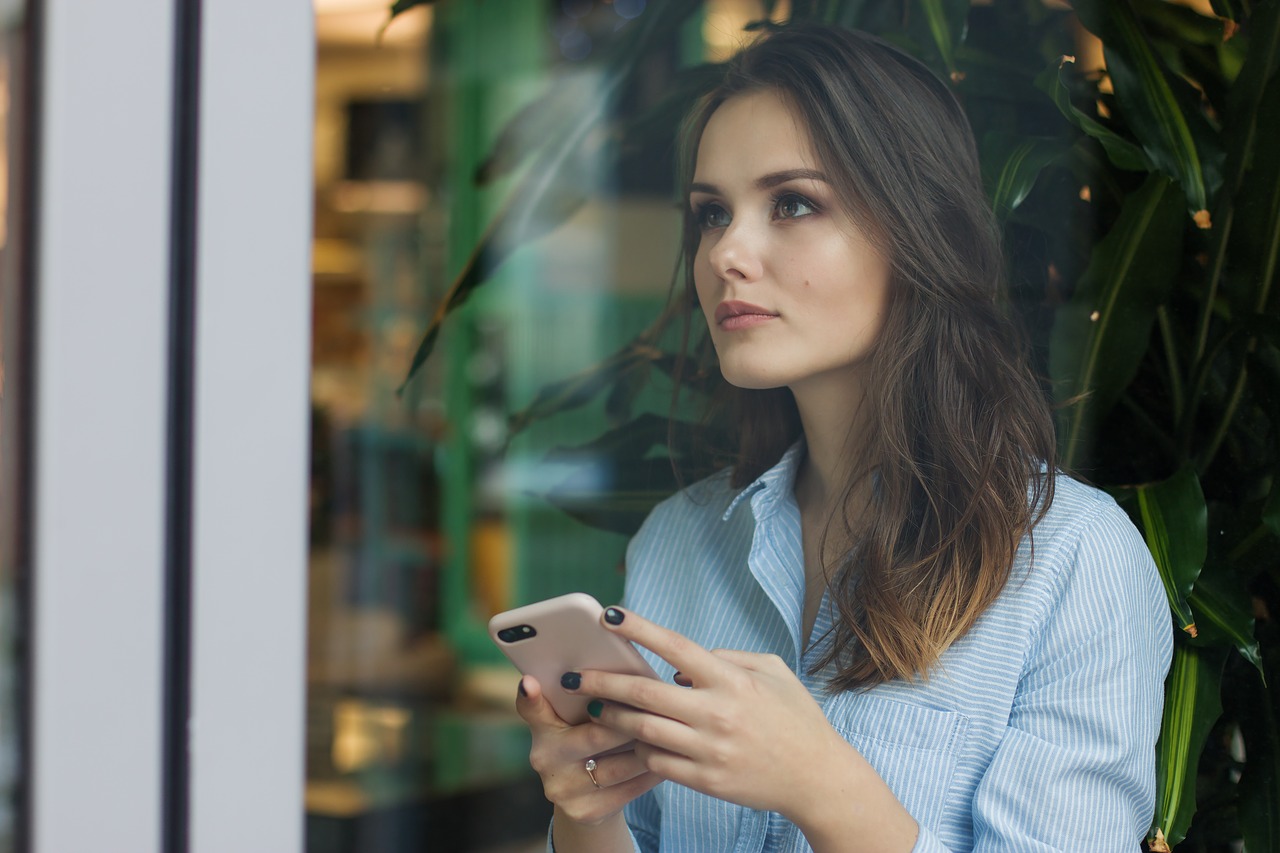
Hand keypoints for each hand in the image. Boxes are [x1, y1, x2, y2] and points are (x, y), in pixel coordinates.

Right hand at [514, 674, 661, 826]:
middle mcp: (545, 759)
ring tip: (672, 733)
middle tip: (660, 706)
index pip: (531, 709)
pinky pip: (628, 790)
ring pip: (618, 767)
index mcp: (541, 728)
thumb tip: (617, 670)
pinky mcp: (585, 812)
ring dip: (648, 749)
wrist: (584, 795)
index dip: (530, 697)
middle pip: (595, 736)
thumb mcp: (577, 718)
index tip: (530, 682)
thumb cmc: (588, 738)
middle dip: (630, 721)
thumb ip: (584, 696)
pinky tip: (668, 759)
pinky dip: (652, 772)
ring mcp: (563, 790)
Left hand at [563, 606, 916, 850]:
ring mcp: (709, 750)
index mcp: (732, 680)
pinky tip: (631, 741)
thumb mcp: (774, 672)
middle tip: (577, 675)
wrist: (817, 778)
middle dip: (604, 681)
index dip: (639, 629)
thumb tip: (683, 664)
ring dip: (614, 718)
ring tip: (597, 708)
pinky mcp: (705, 780)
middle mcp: (717, 713)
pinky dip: (639, 750)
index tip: (610, 615)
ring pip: (643, 731)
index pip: (676, 647)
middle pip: (645, 693)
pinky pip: (657, 763)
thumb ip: (728, 657)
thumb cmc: (797, 719)